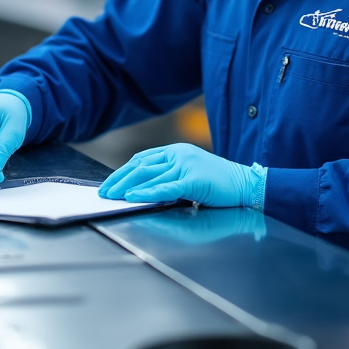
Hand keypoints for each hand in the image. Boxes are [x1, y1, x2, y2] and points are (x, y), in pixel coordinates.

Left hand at [98, 143, 263, 207]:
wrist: (246, 184)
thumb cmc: (218, 183)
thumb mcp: (189, 173)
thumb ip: (169, 176)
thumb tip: (141, 188)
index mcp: (176, 150)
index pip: (142, 159)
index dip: (123, 171)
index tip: (109, 182)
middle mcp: (179, 154)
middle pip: (141, 166)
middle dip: (118, 179)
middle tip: (103, 191)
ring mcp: (187, 165)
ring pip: (150, 176)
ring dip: (127, 187)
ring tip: (112, 195)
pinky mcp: (194, 180)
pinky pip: (166, 188)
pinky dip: (146, 193)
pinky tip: (133, 197)